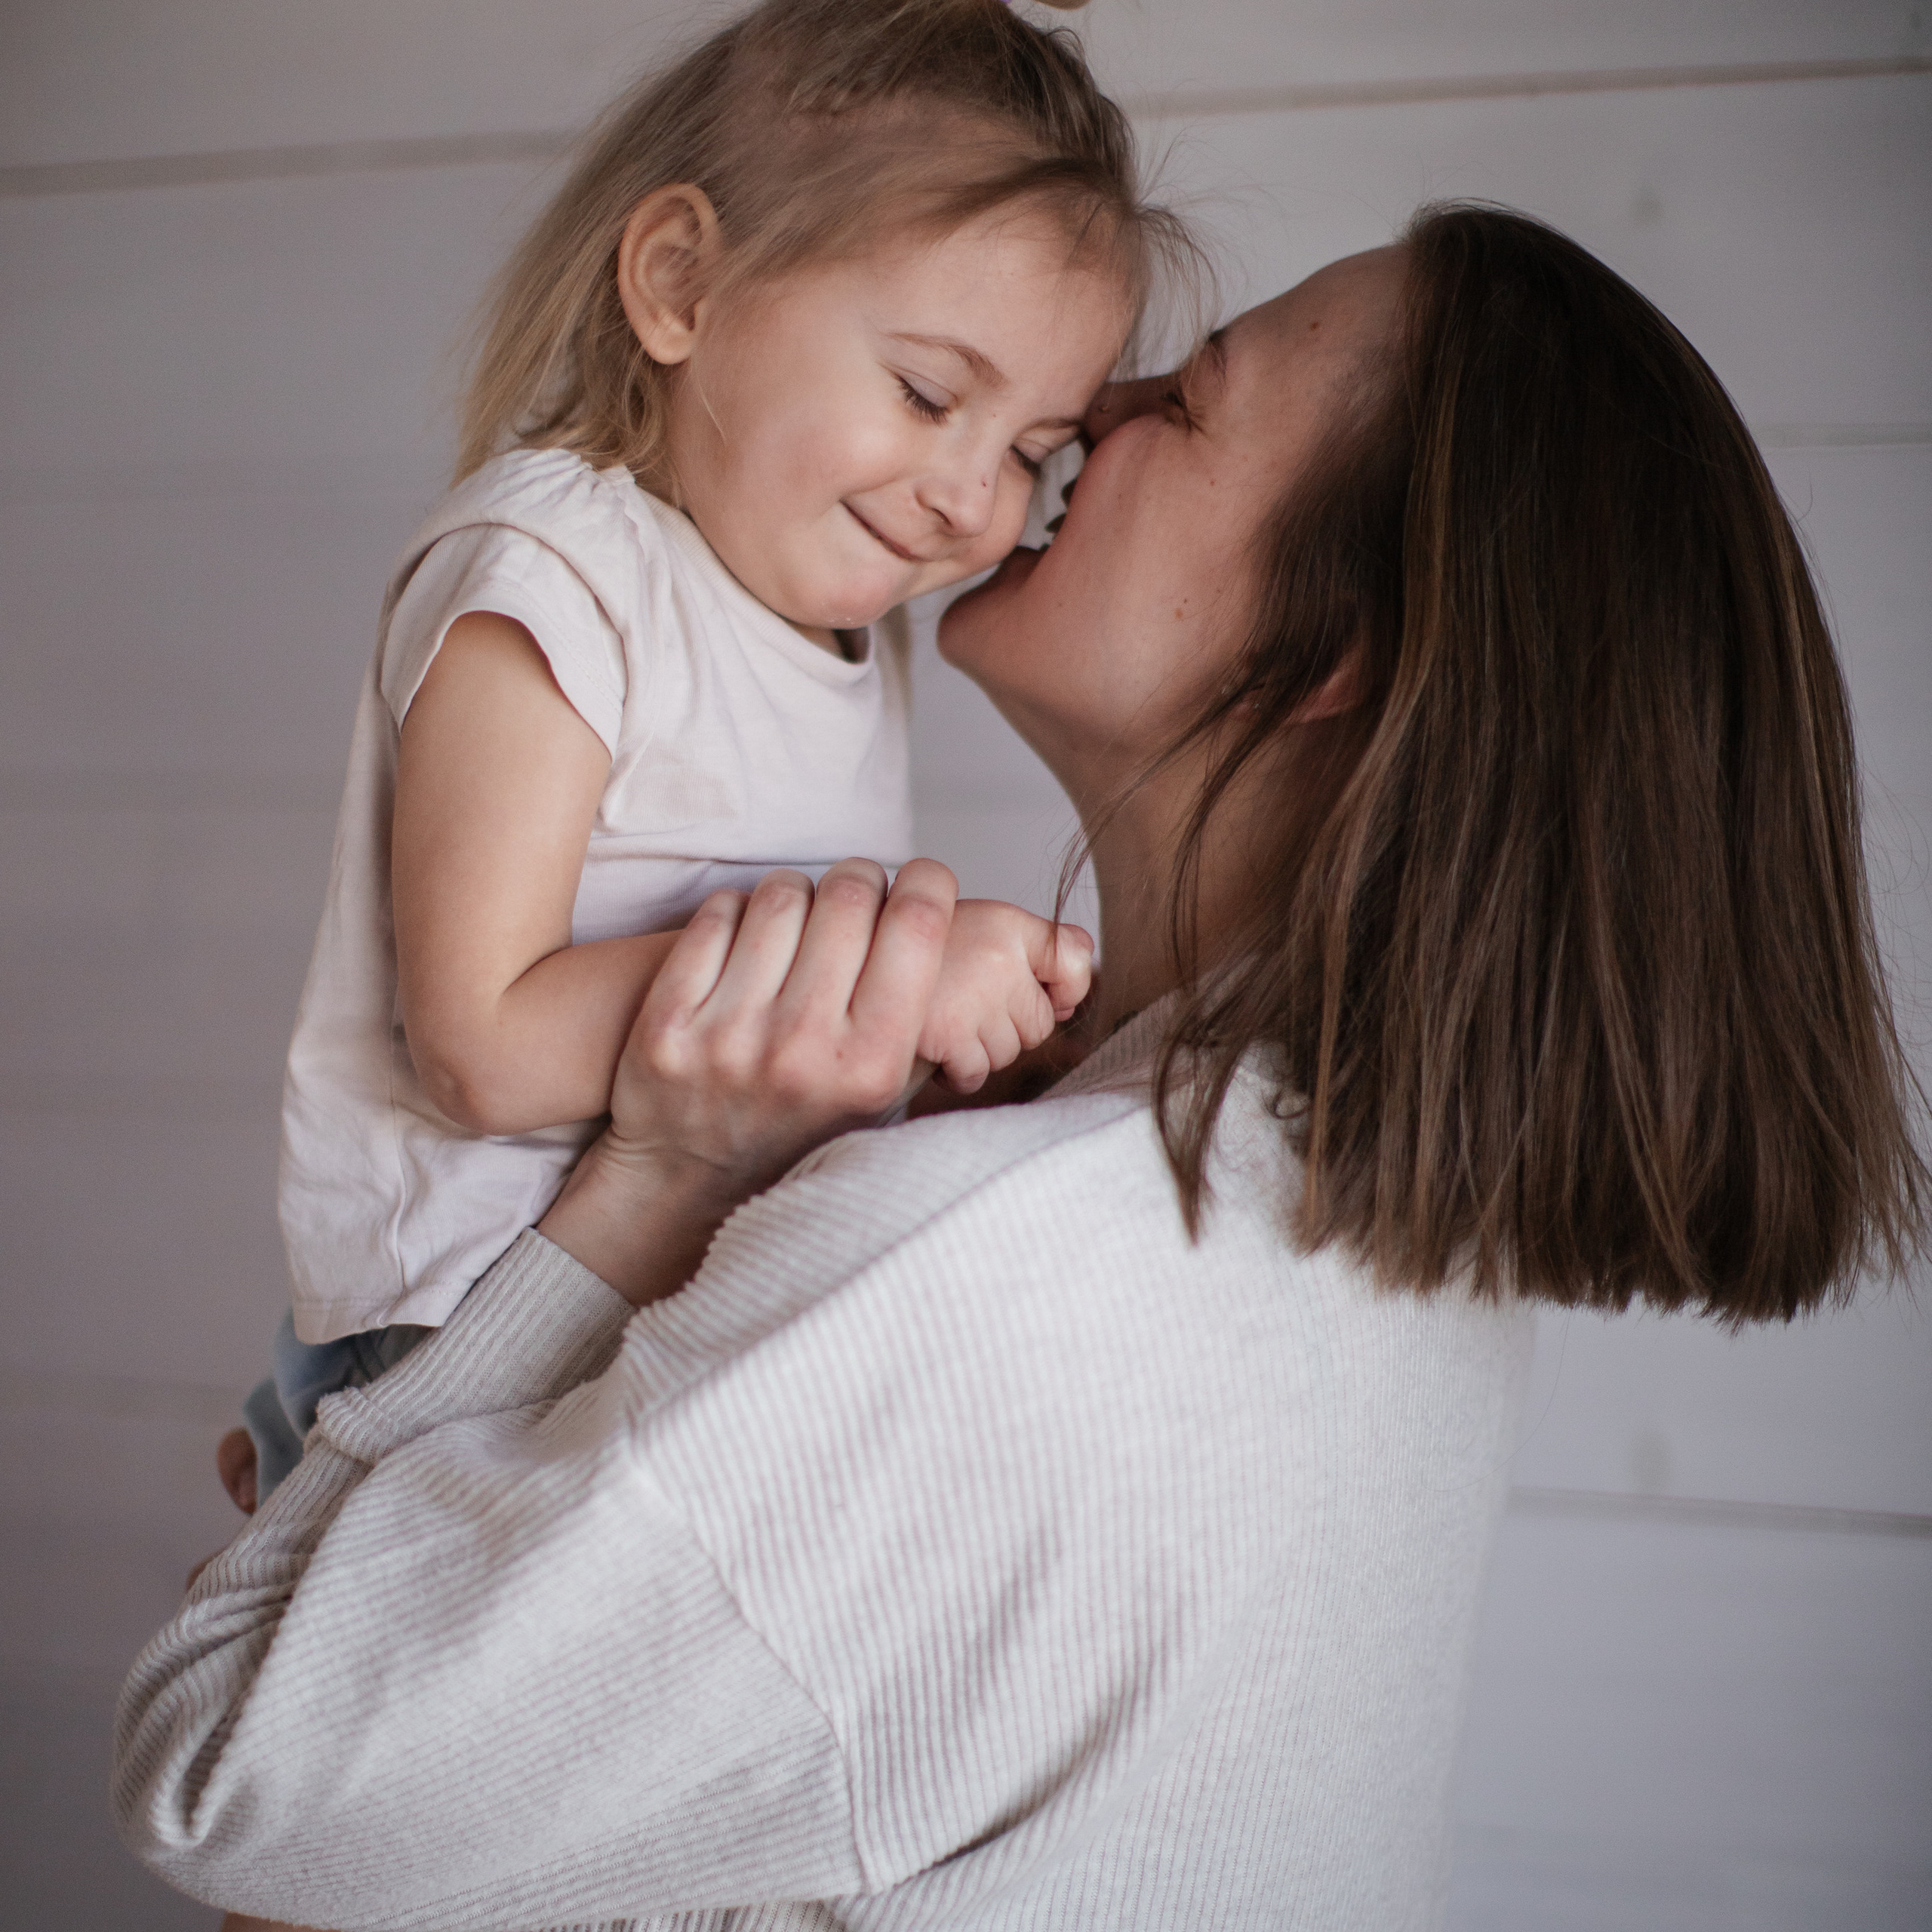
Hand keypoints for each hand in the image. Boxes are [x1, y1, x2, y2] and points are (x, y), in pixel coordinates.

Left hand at [540, 859, 955, 1303]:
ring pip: (783, 896)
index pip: (918, 926)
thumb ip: (918, 1017)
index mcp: (872, 1065)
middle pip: (850, 897)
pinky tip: (747, 937)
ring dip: (799, 892)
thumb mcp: (879, 1093)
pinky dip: (738, 910)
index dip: (928, 883)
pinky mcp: (669, 1024)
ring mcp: (730, 1037)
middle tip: (859, 894)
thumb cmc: (797, 1123)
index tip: (924, 881)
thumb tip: (946, 916)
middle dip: (861, 880)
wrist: (689, 1180)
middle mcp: (803, 1049)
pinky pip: (719, 915)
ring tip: (800, 917)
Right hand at [917, 901, 1094, 1093]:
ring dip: (981, 1048)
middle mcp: (997, 957)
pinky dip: (957, 1069)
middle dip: (1009, 1024)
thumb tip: (1070, 998)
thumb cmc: (912, 953)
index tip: (1045, 989)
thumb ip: (1029, 949)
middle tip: (965, 1001)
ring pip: (1009, 1052)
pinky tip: (934, 1043)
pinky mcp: (949, 1035)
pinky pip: (976, 1073)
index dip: (1065, 984)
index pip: (1075, 957)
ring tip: (944, 1018)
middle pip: (1040, 1021)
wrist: (848, 966)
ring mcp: (975, 999)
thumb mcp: (974, 926)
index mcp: (1006, 922)